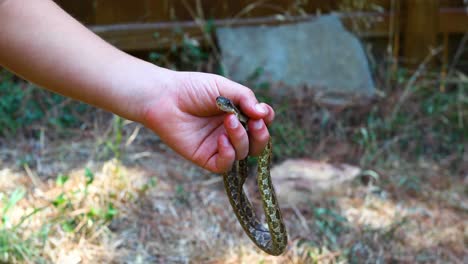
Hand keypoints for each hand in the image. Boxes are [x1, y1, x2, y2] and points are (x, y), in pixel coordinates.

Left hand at [142, 71, 274, 172]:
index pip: (261, 124)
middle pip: (257, 144)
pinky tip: (221, 140)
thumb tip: (264, 113)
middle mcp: (230, 132)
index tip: (262, 113)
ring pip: (243, 153)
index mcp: (237, 115)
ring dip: (241, 138)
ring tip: (228, 121)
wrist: (164, 97)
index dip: (266, 121)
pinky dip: (228, 155)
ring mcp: (218, 146)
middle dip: (261, 136)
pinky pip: (225, 165)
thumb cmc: (192, 88)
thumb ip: (246, 98)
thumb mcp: (224, 87)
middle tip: (254, 123)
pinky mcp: (205, 157)